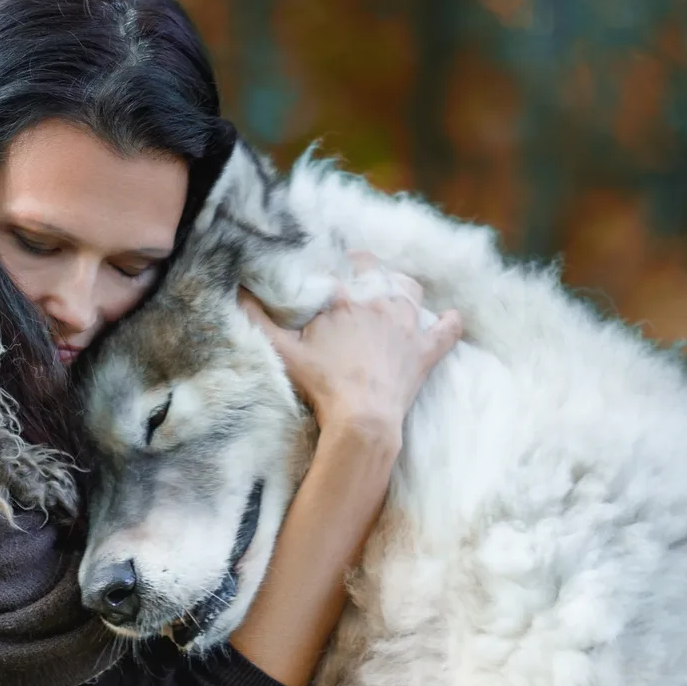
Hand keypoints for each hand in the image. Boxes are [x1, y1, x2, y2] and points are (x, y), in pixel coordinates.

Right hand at [239, 251, 462, 440]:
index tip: (320, 273)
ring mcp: (406, 326)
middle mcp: (379, 303)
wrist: (363, 418)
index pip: (336, 267)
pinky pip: (445, 330)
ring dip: (400, 288)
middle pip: (374, 269)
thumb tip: (237, 292)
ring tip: (389, 293)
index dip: (327, 267)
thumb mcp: (282, 352)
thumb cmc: (321, 385)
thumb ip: (257, 320)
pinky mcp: (424, 352)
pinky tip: (450, 318)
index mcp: (344, 299)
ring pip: (410, 290)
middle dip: (363, 267)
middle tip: (351, 276)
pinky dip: (448, 323)